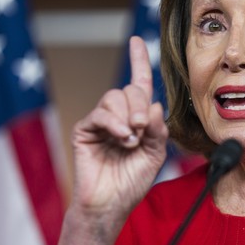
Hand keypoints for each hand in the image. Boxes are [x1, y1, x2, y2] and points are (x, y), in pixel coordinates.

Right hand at [71, 36, 168, 222]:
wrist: (112, 204)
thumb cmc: (133, 181)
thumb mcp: (156, 154)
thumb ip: (159, 130)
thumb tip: (155, 104)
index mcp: (138, 118)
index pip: (139, 83)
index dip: (138, 61)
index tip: (136, 40)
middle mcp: (119, 115)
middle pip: (130, 89)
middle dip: (139, 107)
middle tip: (142, 130)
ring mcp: (101, 121)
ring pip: (114, 96)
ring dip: (128, 116)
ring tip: (131, 140)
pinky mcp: (85, 129)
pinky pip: (100, 113)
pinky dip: (114, 124)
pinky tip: (122, 138)